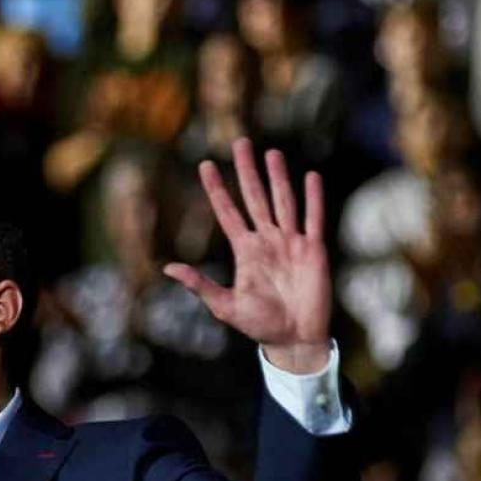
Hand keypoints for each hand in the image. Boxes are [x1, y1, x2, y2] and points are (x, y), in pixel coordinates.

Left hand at [163, 138, 330, 372]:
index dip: (217, 189)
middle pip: (255, 197)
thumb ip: (200, 285)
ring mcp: (290, 242)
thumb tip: (167, 269)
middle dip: (247, 171)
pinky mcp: (313, 250)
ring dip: (278, 177)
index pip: (227, 212)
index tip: (205, 165)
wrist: (294, 338)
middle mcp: (267, 240)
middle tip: (240, 142)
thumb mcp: (224, 306)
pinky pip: (314, 219)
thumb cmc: (259, 325)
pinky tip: (310, 177)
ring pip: (283, 201)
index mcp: (245, 250)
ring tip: (271, 153)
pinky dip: (313, 198)